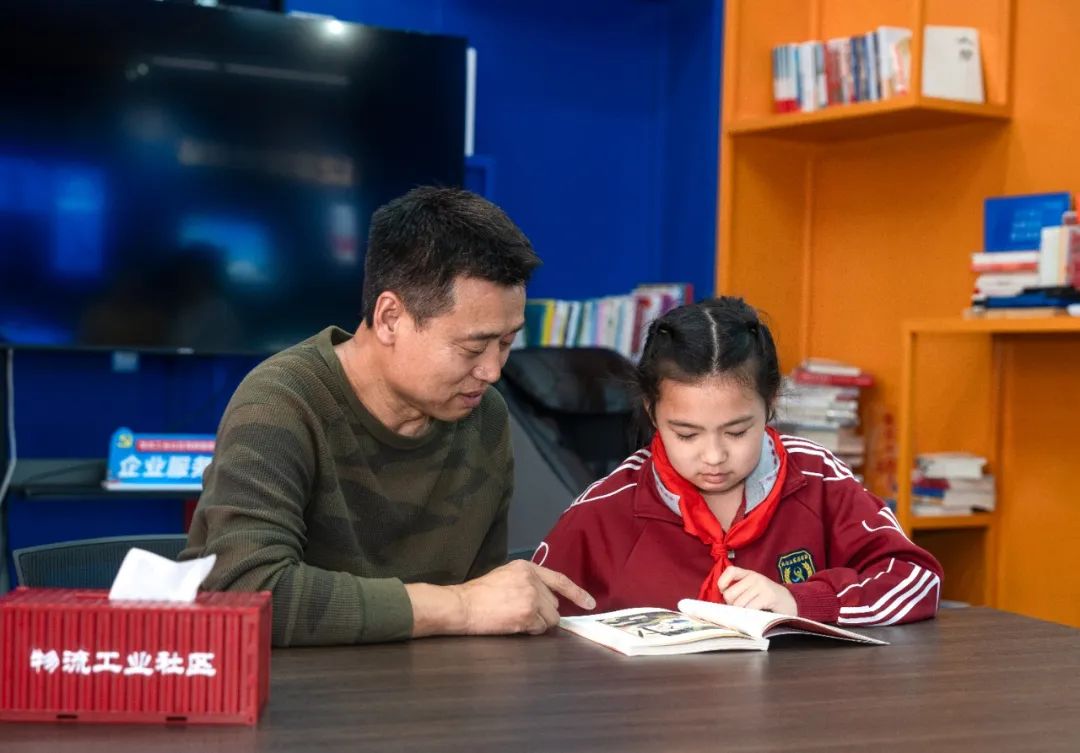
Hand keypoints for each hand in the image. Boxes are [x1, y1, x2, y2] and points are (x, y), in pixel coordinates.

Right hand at [406, 560, 594, 637]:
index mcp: (527, 567)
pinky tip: (515, 625)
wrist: (463, 605)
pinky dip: (531, 630)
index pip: (560, 580)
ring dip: (538, 623)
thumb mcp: (506, 575)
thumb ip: (528, 581)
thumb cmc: (480, 593)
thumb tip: (549, 597)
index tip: (590, 603)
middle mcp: (533, 580)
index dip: (577, 593)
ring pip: (551, 619)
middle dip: (543, 612)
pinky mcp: (528, 615)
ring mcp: (532, 598)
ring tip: (516, 618)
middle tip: (520, 612)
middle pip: (554, 604)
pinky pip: (541, 629)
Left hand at [716, 566, 797, 614]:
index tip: (725, 593)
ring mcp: (762, 586)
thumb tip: (720, 602)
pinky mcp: (768, 596)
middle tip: (742, 608)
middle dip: (732, 605)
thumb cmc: (766, 598)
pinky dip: (748, 616)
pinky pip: (749, 608)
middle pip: (730, 594)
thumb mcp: (752, 589)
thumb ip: (738, 590)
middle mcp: (754, 577)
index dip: (723, 583)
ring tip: (750, 612)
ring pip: (738, 604)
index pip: (729, 571)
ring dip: (741, 613)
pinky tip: (754, 616)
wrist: (790, 603)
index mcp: (748, 574)